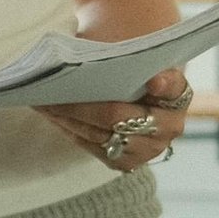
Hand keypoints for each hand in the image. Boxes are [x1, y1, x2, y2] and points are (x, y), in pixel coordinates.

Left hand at [38, 64, 191, 172]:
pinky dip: (69, 129)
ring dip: (66, 118)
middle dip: (79, 104)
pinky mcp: (126, 163)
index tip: (154, 82)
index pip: (173, 86)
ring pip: (99, 134)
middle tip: (50, 92)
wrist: (138, 97)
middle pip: (116, 115)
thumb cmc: (133, 70)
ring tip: (41, 101)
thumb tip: (85, 58)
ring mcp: (149, 149)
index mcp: (177, 94)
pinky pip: (92, 147)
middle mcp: (169, 126)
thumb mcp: (135, 56)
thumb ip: (122, 55)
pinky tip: (50, 115)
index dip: (164, 85)